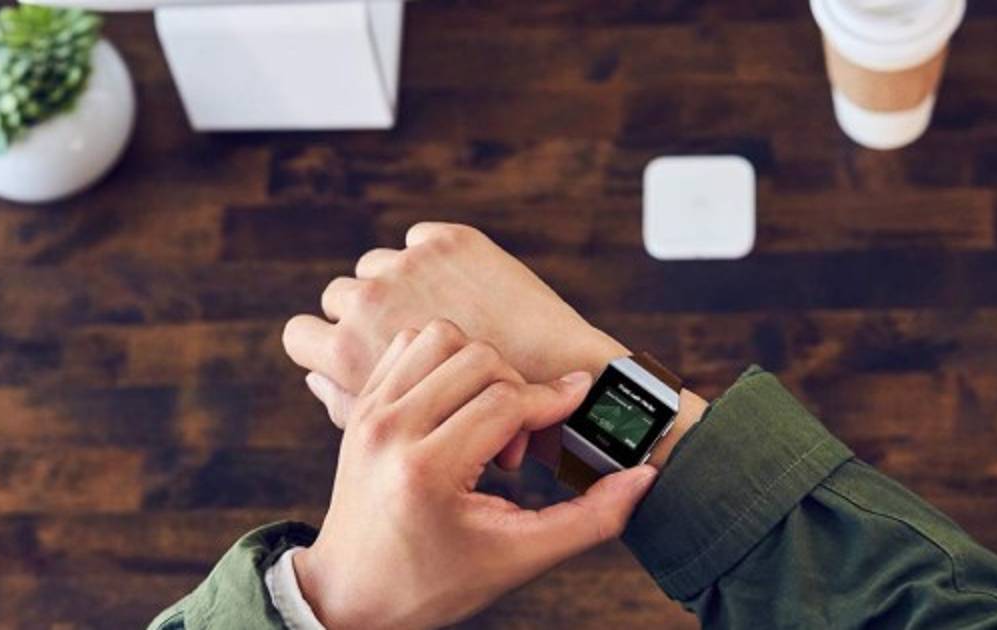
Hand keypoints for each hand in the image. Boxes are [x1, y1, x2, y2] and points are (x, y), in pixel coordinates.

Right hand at [283, 222, 628, 394]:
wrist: (560, 385)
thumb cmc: (480, 426)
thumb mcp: (400, 432)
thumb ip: (348, 401)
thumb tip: (316, 374)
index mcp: (348, 352)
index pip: (299, 333)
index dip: (321, 342)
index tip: (348, 348)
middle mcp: (370, 302)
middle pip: (339, 294)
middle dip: (363, 311)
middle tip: (400, 333)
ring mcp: (410, 266)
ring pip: (377, 263)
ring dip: (398, 282)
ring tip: (435, 310)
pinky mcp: (449, 240)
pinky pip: (418, 238)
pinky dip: (434, 259)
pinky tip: (460, 288)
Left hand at [293, 320, 658, 629]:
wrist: (351, 593)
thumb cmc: (433, 583)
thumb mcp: (517, 559)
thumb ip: (589, 519)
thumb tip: (645, 478)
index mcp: (425, 471)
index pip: (505, 401)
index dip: (553, 400)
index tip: (578, 402)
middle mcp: (388, 431)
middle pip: (477, 358)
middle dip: (516, 391)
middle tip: (512, 449)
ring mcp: (368, 413)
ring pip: (439, 337)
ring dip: (478, 366)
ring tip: (482, 421)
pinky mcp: (359, 405)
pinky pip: (408, 346)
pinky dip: (443, 361)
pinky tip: (456, 407)